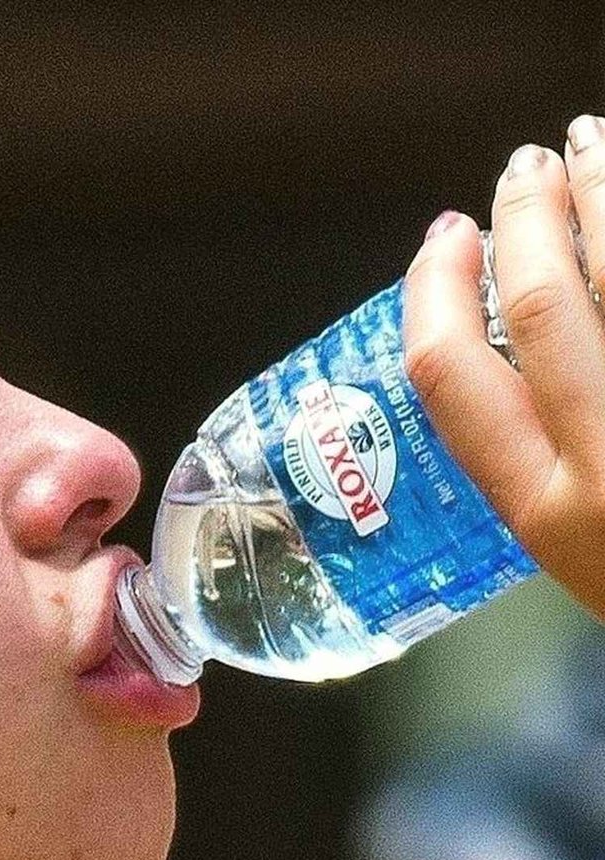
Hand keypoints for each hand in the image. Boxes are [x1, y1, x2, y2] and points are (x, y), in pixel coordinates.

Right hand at [403, 118, 604, 624]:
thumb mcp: (586, 549)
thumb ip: (548, 464)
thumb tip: (514, 353)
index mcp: (547, 510)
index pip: (452, 377)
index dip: (436, 291)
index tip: (446, 239)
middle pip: (540, 302)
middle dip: (527, 215)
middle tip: (526, 168)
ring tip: (597, 143)